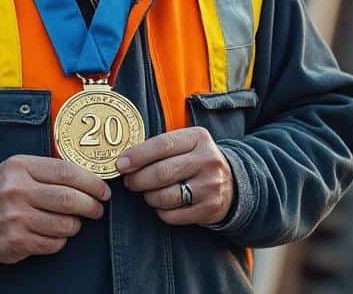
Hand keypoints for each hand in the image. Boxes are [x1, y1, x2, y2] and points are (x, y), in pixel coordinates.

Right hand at [0, 154, 110, 263]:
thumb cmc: (4, 189)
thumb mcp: (20, 168)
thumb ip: (49, 170)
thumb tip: (90, 180)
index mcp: (21, 167)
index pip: (67, 172)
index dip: (92, 182)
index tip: (103, 190)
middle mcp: (18, 191)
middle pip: (70, 200)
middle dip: (92, 206)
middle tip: (97, 208)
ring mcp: (16, 218)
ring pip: (66, 225)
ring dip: (76, 225)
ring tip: (72, 221)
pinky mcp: (17, 241)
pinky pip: (55, 244)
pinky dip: (61, 240)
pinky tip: (53, 232)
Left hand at [115, 127, 233, 225]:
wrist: (232, 184)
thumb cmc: (195, 161)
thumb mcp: (186, 144)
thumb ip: (160, 147)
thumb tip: (124, 160)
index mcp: (198, 138)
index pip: (162, 145)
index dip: (137, 155)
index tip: (120, 164)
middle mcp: (208, 160)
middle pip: (162, 173)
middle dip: (138, 179)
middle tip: (129, 182)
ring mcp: (211, 186)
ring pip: (166, 196)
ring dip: (148, 197)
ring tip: (147, 192)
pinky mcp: (209, 209)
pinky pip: (173, 215)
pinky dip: (160, 211)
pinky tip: (162, 204)